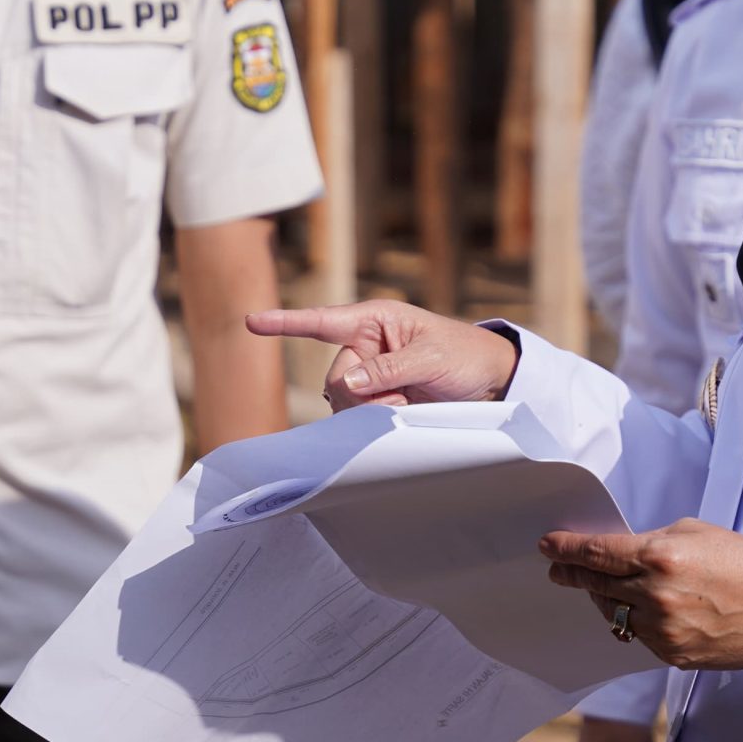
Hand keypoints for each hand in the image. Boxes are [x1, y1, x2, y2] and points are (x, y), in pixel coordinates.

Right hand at [244, 300, 520, 410]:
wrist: (491, 383)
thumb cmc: (465, 356)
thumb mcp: (431, 357)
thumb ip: (388, 369)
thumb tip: (347, 382)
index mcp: (375, 321)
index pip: (322, 321)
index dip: (285, 323)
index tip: (251, 322)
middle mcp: (365, 345)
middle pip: (335, 377)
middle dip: (362, 393)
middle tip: (400, 396)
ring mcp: (369, 375)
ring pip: (341, 400)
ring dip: (371, 410)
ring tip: (406, 402)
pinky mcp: (376, 400)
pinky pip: (355, 416)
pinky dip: (373, 420)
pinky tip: (399, 413)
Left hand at [543, 519, 742, 671]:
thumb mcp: (696, 533)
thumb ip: (652, 542)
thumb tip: (618, 552)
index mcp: (661, 556)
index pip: (597, 553)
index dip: (567, 549)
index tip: (548, 546)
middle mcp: (656, 595)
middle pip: (596, 584)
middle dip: (574, 575)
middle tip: (559, 569)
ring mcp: (663, 630)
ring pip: (614, 614)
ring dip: (607, 599)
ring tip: (608, 588)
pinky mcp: (672, 655)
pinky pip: (639, 636)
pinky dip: (637, 622)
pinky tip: (648, 610)